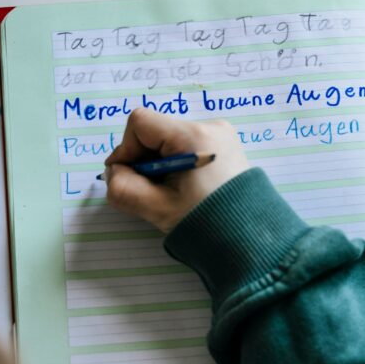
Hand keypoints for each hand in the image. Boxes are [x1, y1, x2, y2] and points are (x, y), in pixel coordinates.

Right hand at [104, 109, 250, 231]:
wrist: (251, 240)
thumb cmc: (205, 223)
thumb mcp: (156, 208)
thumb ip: (123, 188)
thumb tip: (113, 172)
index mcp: (193, 136)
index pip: (140, 123)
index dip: (126, 149)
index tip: (127, 176)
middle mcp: (209, 127)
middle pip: (156, 131)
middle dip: (144, 160)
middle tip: (151, 191)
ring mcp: (221, 136)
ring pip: (170, 140)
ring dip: (160, 164)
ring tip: (171, 193)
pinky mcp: (226, 147)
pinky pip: (188, 147)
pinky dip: (178, 165)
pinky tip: (185, 189)